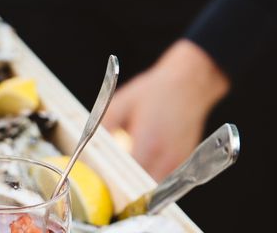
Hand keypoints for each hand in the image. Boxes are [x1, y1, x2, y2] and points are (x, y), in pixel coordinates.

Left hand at [103, 40, 230, 179]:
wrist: (188, 85)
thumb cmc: (156, 91)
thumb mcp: (122, 103)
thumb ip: (104, 126)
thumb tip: (88, 144)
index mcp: (148, 142)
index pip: (126, 175)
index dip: (110, 179)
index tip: (96, 177)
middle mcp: (165, 158)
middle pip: (140, 190)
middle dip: (121, 188)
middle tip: (105, 180)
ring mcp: (177, 164)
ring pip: (153, 190)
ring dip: (136, 187)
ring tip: (120, 175)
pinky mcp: (184, 165)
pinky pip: (163, 183)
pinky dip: (149, 181)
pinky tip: (138, 168)